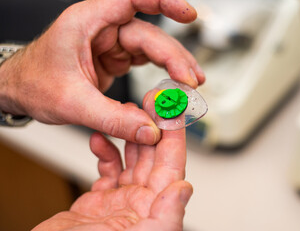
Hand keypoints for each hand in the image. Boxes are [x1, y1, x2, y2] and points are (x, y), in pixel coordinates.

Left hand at [0, 0, 204, 144]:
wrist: (20, 91)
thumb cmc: (33, 83)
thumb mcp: (71, 103)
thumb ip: (111, 118)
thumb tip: (149, 130)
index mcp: (86, 23)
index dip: (162, 1)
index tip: (187, 13)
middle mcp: (101, 28)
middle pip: (147, 34)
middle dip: (173, 57)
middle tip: (191, 82)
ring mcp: (109, 44)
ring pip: (150, 47)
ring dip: (173, 65)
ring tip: (191, 83)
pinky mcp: (114, 58)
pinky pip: (144, 61)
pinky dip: (161, 73)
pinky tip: (173, 84)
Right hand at [32, 90, 191, 230]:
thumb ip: (166, 215)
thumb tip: (184, 188)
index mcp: (154, 209)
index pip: (171, 165)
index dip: (174, 136)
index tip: (174, 111)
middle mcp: (140, 202)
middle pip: (152, 156)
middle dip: (153, 126)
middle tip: (151, 102)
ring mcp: (119, 199)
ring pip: (131, 158)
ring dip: (130, 134)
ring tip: (127, 112)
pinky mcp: (98, 200)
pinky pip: (108, 168)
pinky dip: (105, 151)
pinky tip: (100, 138)